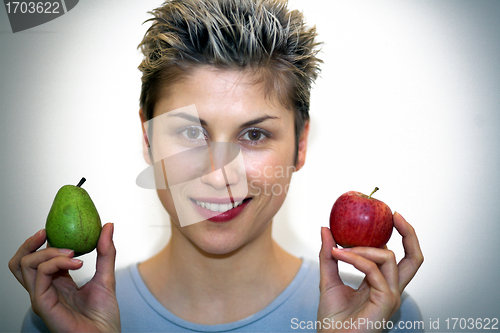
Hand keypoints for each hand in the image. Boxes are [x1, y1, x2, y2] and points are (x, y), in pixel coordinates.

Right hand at [9, 223, 120, 331]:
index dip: (40, 242)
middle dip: (29, 243)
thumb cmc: (104, 315)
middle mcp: (45, 289)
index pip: (37, 259)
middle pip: (21, 263)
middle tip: (46, 231)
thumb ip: (106, 252)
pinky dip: (56, 262)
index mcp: (57, 283)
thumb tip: (108, 225)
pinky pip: (40, 276)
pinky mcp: (43, 304)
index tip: (52, 227)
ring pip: (25, 266)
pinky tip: (77, 261)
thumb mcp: (107, 276)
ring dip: (47, 251)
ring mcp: (42, 297)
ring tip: (72, 252)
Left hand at [317, 212, 422, 332]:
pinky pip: (373, 271)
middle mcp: (391, 289)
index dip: (401, 236)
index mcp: (382, 285)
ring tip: (338, 249)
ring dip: (362, 247)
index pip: (401, 258)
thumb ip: (329, 255)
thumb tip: (325, 228)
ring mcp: (391, 296)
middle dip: (409, 233)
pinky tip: (338, 254)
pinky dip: (355, 258)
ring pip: (388, 258)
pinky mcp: (386, 302)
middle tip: (394, 214)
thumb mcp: (328, 280)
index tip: (390, 216)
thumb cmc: (332, 318)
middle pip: (415, 259)